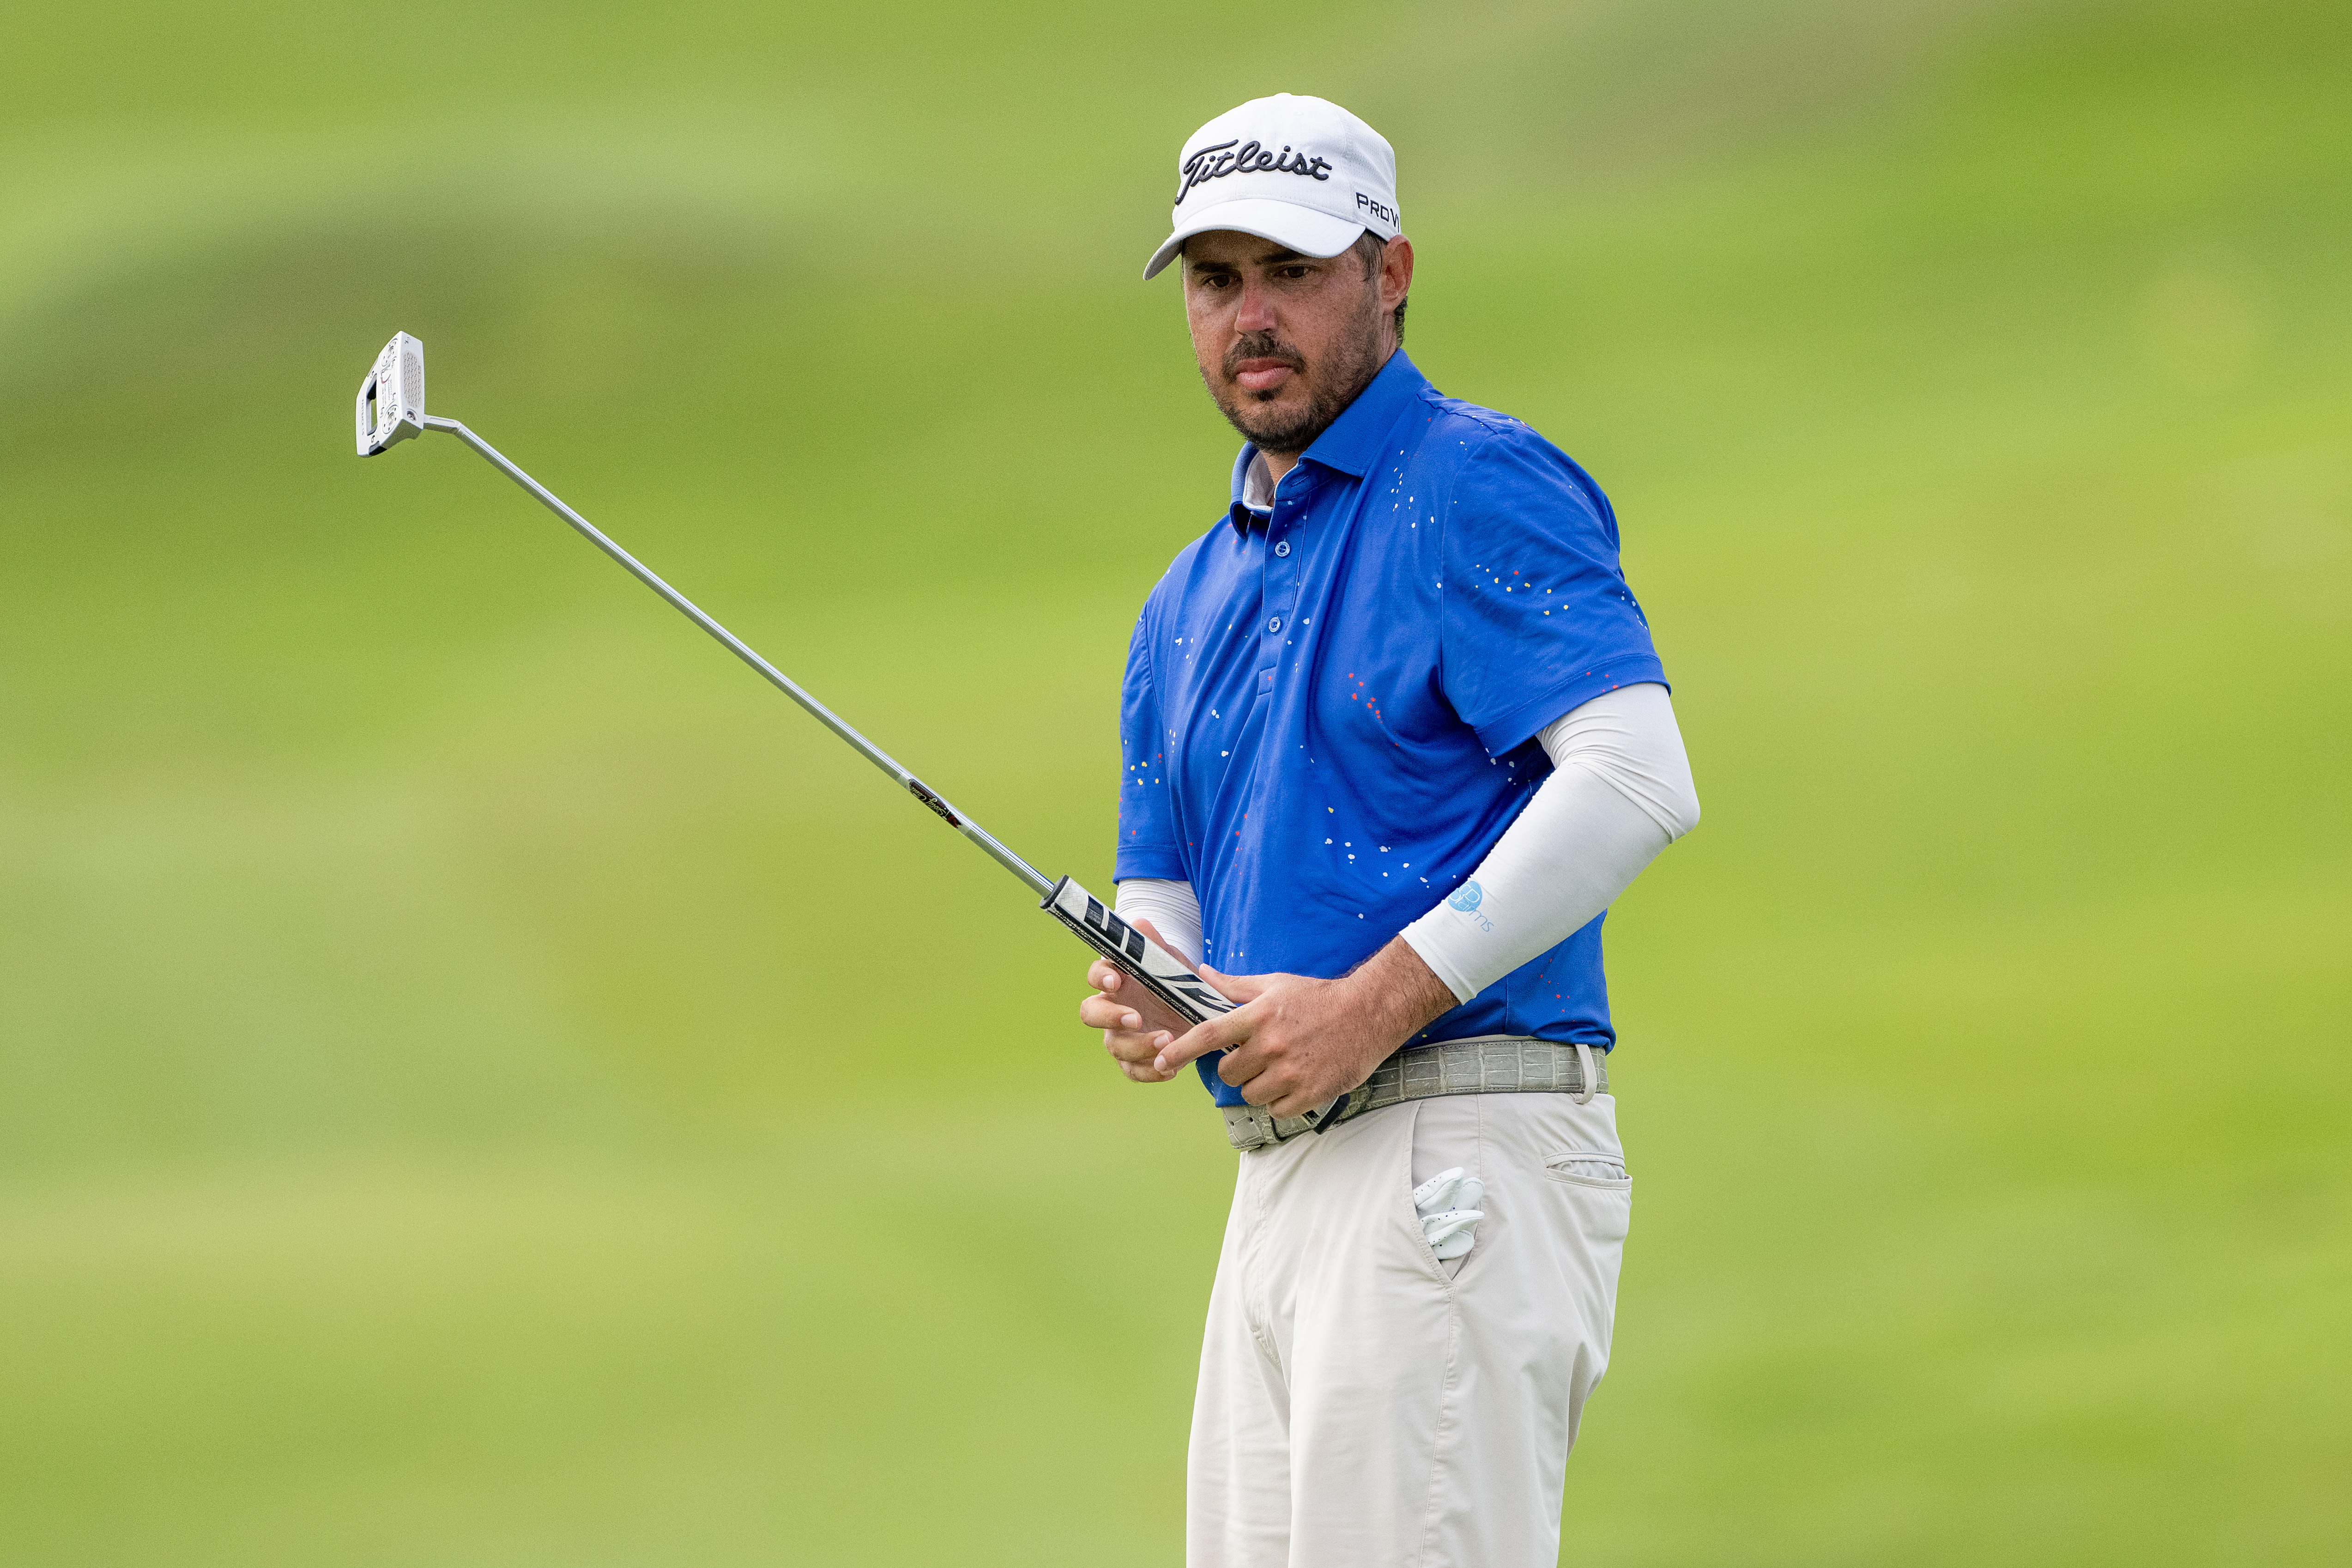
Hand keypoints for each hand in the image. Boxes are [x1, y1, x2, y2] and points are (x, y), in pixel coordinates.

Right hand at [1077, 918, 1196, 1083]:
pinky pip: (1132, 1071)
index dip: (1100, 977)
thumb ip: (1154, 944)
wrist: (1200, 1011)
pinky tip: (1170, 1068)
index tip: (1116, 979)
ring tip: (1167, 1041)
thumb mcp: (1172, 961)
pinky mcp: (1137, 1059)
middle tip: (1136, 1018)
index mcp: (1118, 980)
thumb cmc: (1178, 981)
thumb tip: (1139, 924)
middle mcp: (1113, 1008)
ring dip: (1138, 1046)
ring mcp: (1122, 1035)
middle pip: (1091, 1013)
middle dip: (1110, 1017)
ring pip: (1114, 1045)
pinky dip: (1150, 1073)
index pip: (1095, 975)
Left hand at [1151, 939, 1458, 1118]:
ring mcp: (1292, 1072)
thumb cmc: (1318, 998)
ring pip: (1251, 1094)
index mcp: (1260, 1016)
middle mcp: (1272, 1045)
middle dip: (1235, 1067)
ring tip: (1280, 1067)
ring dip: (1258, 1085)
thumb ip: (1235, 987)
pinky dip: (1280, 1101)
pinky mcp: (1310, 1093)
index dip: (1181, 1049)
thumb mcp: (1275, 985)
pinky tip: (1295, 1081)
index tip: (1161, 1061)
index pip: (1209, 1035)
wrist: (1369, 1013)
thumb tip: (1201, 975)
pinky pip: (1276, 1108)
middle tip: (1256, 1055)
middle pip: (1228, 1073)